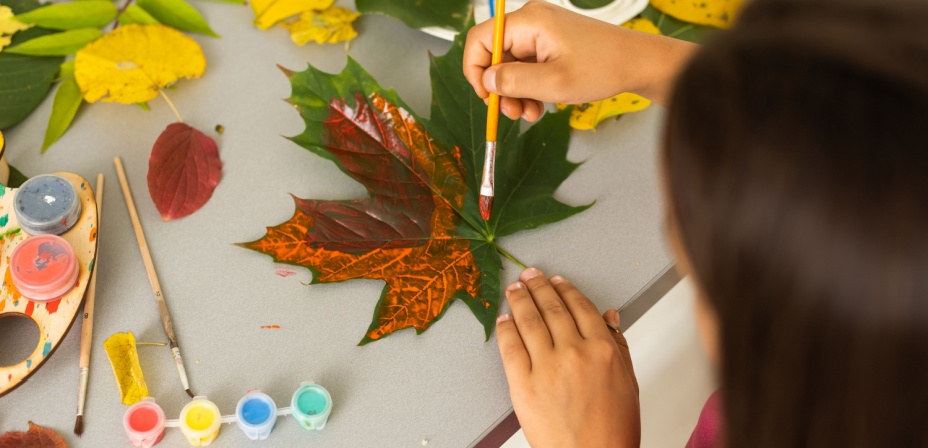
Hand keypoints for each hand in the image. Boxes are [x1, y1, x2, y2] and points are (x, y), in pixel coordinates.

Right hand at [464, 1, 696, 120]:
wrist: (637, 64)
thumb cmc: (604, 67)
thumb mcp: (553, 83)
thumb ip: (514, 81)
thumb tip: (486, 80)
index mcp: (529, 22)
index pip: (480, 39)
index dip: (475, 70)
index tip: (486, 96)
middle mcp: (531, 22)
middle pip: (494, 55)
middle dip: (500, 88)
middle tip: (511, 114)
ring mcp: (541, 33)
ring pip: (510, 65)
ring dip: (515, 93)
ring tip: (530, 114)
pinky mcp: (549, 44)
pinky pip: (526, 66)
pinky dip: (528, 88)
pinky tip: (538, 106)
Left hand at [496, 267, 639, 447]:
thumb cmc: (612, 430)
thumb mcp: (628, 383)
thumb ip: (618, 345)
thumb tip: (610, 316)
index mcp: (603, 350)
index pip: (580, 306)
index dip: (565, 289)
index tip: (557, 280)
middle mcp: (575, 353)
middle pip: (552, 308)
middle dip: (538, 286)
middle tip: (529, 275)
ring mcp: (547, 368)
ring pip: (529, 321)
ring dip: (519, 300)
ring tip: (514, 289)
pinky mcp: (524, 385)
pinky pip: (510, 347)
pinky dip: (506, 329)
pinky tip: (504, 319)